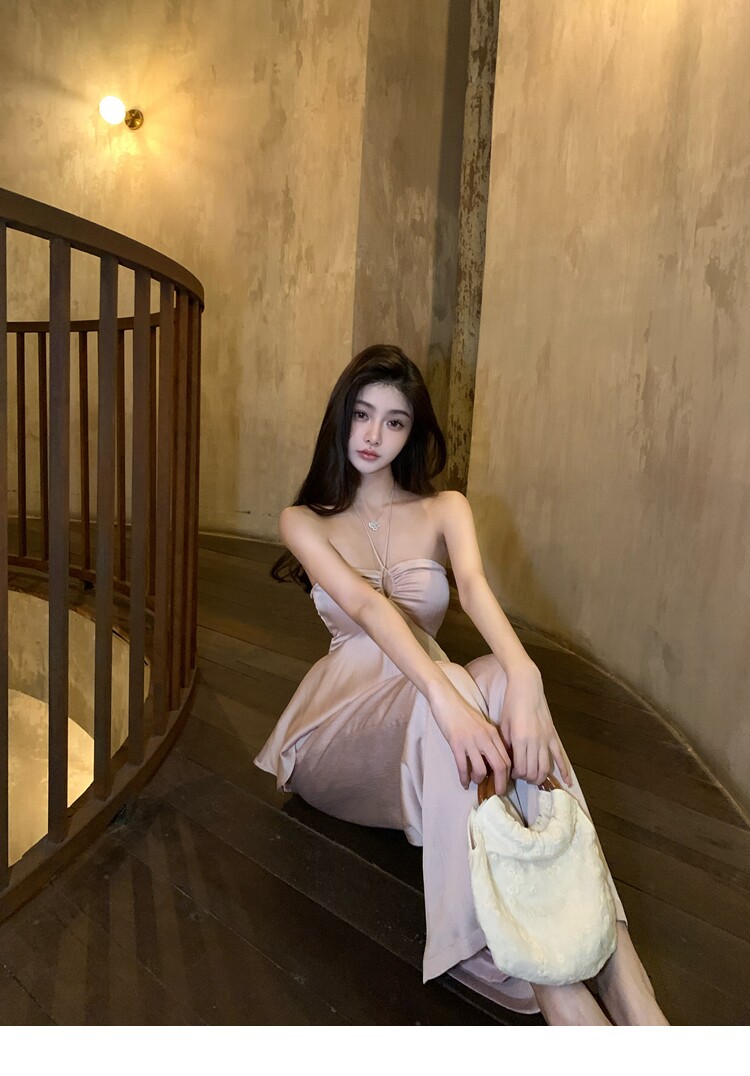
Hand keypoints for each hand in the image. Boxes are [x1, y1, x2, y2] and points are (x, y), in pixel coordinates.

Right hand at [430, 687, 511, 791]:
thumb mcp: (482, 725)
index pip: (507, 759)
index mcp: (493, 734)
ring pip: (481, 769)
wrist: (446, 700)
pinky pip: (462, 767)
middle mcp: (485, 738)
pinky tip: (463, 783)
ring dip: (479, 780)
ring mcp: (470, 742)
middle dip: (500, 784)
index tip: (503, 783)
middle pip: (500, 767)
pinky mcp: (456, 744)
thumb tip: (493, 761)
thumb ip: (489, 740)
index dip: (507, 775)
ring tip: (475, 782)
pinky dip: (463, 778)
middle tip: (496, 793)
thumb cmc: (463, 713)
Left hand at [499, 662, 571, 786]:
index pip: (520, 769)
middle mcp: (535, 742)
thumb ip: (506, 745)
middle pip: (533, 771)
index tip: (511, 772)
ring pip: (546, 768)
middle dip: (526, 778)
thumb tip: (506, 762)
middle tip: (521, 775)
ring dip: (540, 777)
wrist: (526, 687)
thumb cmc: (511, 705)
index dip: (515, 775)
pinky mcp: (553, 735)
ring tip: (534, 778)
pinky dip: (565, 771)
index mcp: (520, 740)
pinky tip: (568, 782)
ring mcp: (546, 739)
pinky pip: (560, 756)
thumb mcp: (503, 725)